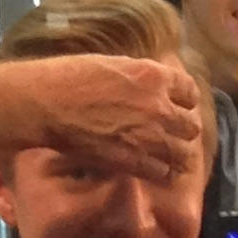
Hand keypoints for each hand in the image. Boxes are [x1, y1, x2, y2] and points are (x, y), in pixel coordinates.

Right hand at [27, 54, 203, 182]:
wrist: (47, 103)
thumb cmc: (71, 77)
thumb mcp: (114, 64)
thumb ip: (139, 76)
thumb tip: (149, 84)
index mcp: (155, 77)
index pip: (190, 92)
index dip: (186, 101)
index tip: (180, 106)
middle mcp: (159, 107)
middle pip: (191, 126)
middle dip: (184, 130)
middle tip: (175, 135)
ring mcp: (148, 136)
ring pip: (182, 153)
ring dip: (177, 155)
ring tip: (172, 159)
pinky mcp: (132, 161)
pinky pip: (161, 172)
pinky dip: (160, 172)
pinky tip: (154, 170)